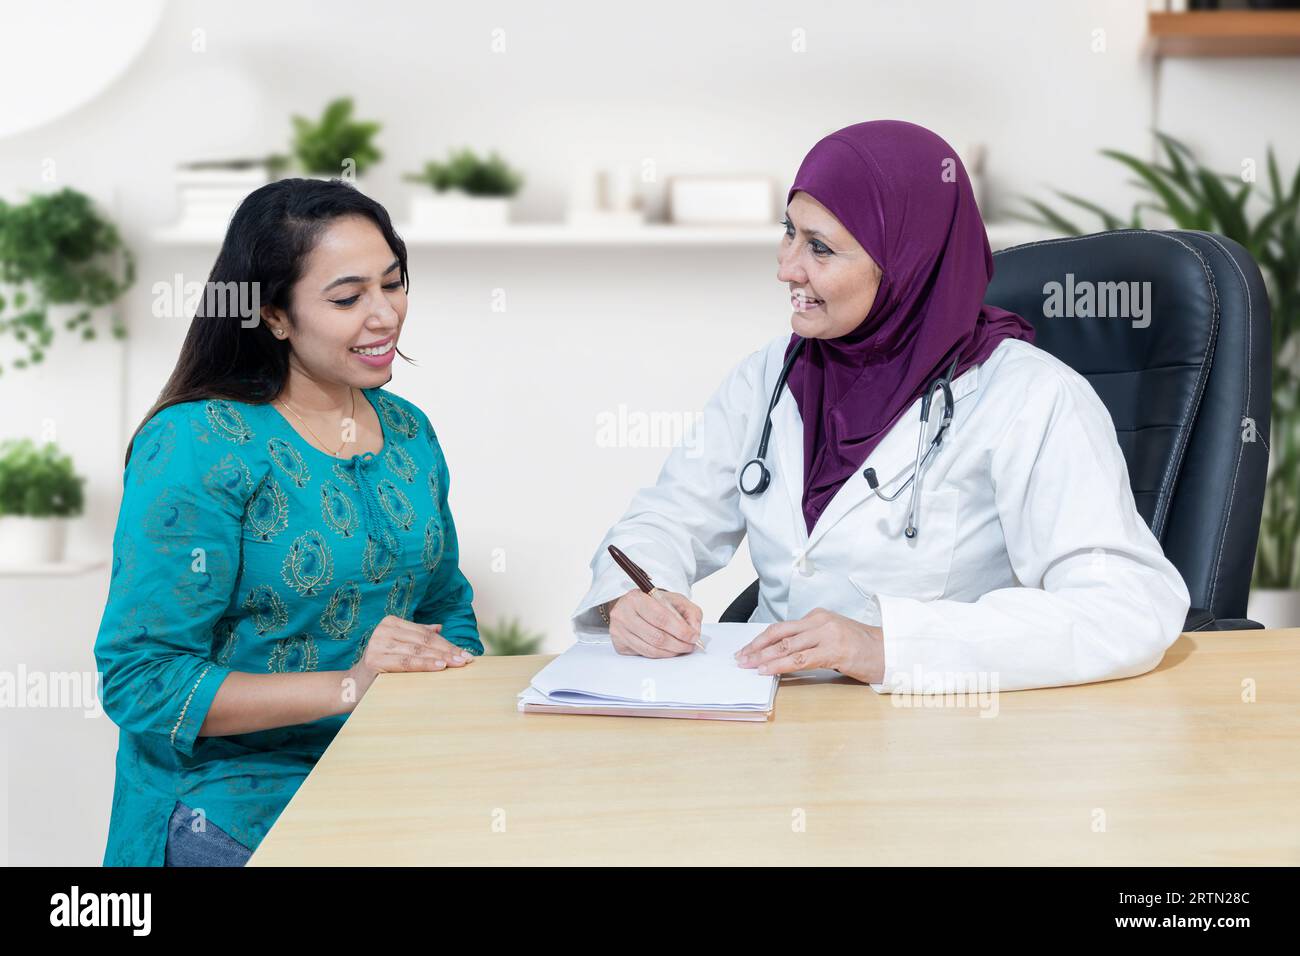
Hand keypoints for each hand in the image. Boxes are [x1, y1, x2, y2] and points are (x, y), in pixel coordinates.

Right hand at [346, 615, 473, 698]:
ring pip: (417, 651)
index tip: (465, 653)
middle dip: (448, 651)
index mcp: (392, 622)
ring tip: (457, 664)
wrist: (354, 685)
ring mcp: (378, 643)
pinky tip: (439, 666)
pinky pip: (406, 662)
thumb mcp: (400, 648)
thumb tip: (439, 627)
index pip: (426, 634)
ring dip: (440, 657)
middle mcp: (384, 629)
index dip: (447, 643)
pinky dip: (425, 664)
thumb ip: (417, 636)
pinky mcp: (375, 659)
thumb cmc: (382, 667)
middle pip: (424, 641)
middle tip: (466, 660)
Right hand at [607, 588, 702, 657]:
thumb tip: (694, 632)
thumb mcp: (674, 599)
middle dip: (678, 644)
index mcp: (636, 598)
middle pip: (656, 637)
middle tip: (690, 645)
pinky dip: (660, 655)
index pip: (661, 618)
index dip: (680, 630)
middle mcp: (623, 614)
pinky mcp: (619, 644)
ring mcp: (619, 631)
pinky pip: (644, 654)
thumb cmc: (653, 603)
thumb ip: (690, 612)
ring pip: (650, 649)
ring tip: (681, 648)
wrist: (632, 607)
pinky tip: (668, 650)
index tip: (693, 636)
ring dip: (671, 652)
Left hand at [734, 608, 883, 682]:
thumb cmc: (862, 648)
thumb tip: (781, 653)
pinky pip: (800, 659)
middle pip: (779, 633)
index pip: (781, 627)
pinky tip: (767, 671)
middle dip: (756, 647)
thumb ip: (810, 640)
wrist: (890, 651)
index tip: (746, 650)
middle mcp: (820, 621)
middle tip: (740, 658)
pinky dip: (780, 666)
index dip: (760, 639)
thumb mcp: (832, 636)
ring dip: (763, 657)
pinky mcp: (834, 650)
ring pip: (787, 646)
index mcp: (817, 616)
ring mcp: (827, 635)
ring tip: (748, 666)